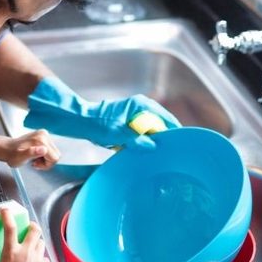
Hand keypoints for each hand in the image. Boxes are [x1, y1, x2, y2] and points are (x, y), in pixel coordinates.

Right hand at [0, 208, 50, 261]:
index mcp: (11, 251)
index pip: (10, 226)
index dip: (7, 214)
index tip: (5, 210)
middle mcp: (27, 252)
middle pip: (34, 230)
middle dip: (31, 225)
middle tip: (27, 227)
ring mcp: (38, 260)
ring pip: (40, 243)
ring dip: (35, 242)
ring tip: (30, 247)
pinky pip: (44, 259)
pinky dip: (40, 259)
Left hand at [2, 129, 60, 169]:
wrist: (7, 148)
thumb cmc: (12, 155)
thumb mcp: (20, 158)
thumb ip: (31, 153)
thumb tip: (43, 150)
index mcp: (40, 140)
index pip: (55, 158)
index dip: (46, 165)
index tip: (35, 164)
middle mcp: (44, 134)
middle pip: (56, 154)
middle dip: (46, 162)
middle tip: (34, 162)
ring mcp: (44, 134)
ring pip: (54, 152)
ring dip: (45, 158)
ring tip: (33, 158)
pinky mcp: (43, 135)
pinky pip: (50, 148)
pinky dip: (44, 154)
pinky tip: (35, 154)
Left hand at [24, 77, 181, 148]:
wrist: (81, 122)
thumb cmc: (97, 123)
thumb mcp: (118, 134)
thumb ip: (137, 140)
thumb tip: (153, 146)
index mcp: (141, 105)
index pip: (166, 118)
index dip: (174, 132)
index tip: (181, 145)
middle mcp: (141, 108)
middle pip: (161, 125)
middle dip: (164, 139)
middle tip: (171, 154)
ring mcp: (136, 116)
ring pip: (152, 132)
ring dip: (153, 142)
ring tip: (160, 156)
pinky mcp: (130, 124)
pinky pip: (143, 135)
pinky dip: (144, 143)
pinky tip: (145, 154)